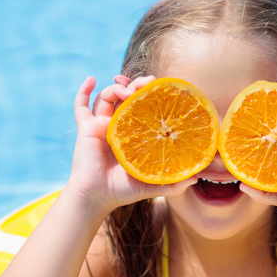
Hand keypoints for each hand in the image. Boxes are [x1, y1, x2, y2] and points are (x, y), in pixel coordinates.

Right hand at [65, 75, 197, 213]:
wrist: (97, 197)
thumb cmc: (122, 191)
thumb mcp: (152, 184)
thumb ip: (173, 183)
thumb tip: (196, 178)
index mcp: (132, 134)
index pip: (142, 107)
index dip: (150, 96)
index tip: (161, 89)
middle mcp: (117, 126)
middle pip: (125, 97)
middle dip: (136, 85)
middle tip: (147, 84)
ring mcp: (100, 125)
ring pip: (106, 97)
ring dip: (117, 88)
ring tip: (128, 90)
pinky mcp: (86, 129)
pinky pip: (80, 106)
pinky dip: (83, 91)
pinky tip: (90, 79)